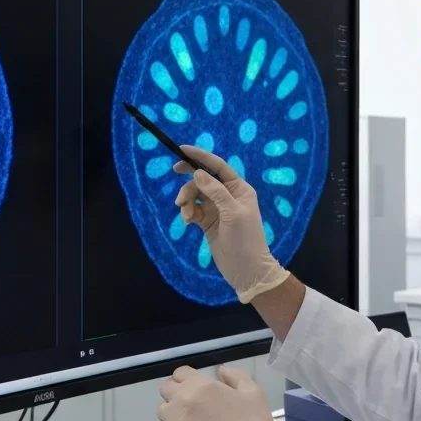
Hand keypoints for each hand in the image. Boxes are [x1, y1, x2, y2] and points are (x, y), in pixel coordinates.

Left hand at [157, 365, 283, 420]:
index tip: (195, 390)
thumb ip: (235, 376)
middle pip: (166, 389)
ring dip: (173, 415)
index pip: (180, 373)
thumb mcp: (252, 393)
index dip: (188, 380)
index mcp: (200, 385)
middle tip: (192, 407)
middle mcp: (182, 400)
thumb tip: (221, 370)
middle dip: (176, 394)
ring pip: (163, 412)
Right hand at [173, 146, 288, 302]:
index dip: (201, 156)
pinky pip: (193, 209)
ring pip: (195, 194)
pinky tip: (187, 223)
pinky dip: (188, 213)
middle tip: (174, 171)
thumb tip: (198, 173)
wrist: (246, 270)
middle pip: (203, 179)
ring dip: (187, 200)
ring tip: (185, 214)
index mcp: (239, 189)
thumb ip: (215, 192)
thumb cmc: (245, 240)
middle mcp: (228, 196)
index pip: (218, 166)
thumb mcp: (232, 213)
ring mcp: (217, 209)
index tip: (182, 149)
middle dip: (190, 178)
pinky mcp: (208, 222)